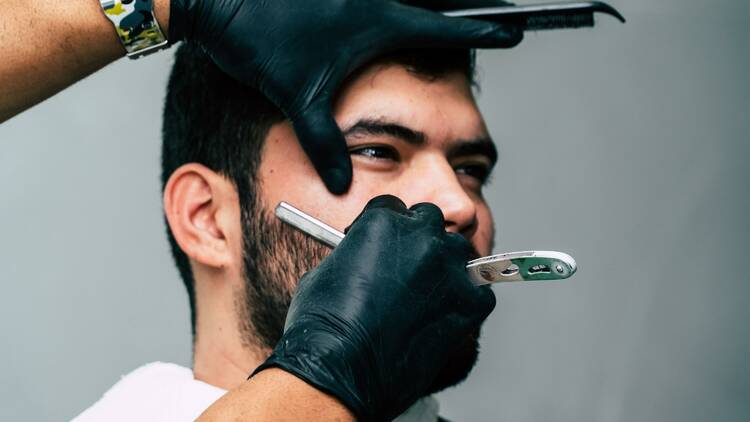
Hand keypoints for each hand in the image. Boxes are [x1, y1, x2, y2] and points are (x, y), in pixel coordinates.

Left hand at [169, 1, 521, 193]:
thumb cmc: (261, 42)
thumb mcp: (299, 97)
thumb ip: (324, 144)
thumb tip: (342, 188)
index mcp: (377, 21)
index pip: (442, 28)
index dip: (483, 30)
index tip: (513, 32)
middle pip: (431, 3)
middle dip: (465, 9)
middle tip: (496, 12)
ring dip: (429, 5)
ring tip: (450, 17)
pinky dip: (394, 5)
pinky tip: (380, 16)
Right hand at [252, 195, 495, 420]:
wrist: (340, 369)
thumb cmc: (324, 325)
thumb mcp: (327, 272)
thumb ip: (356, 255)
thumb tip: (365, 261)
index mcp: (383, 221)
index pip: (393, 208)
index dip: (385, 229)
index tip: (382, 247)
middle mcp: (421, 237)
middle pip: (430, 221)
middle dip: (418, 239)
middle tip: (406, 266)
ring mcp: (448, 269)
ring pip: (458, 252)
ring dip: (444, 266)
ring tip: (426, 294)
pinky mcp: (468, 304)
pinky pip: (480, 291)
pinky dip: (467, 301)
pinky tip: (446, 316)